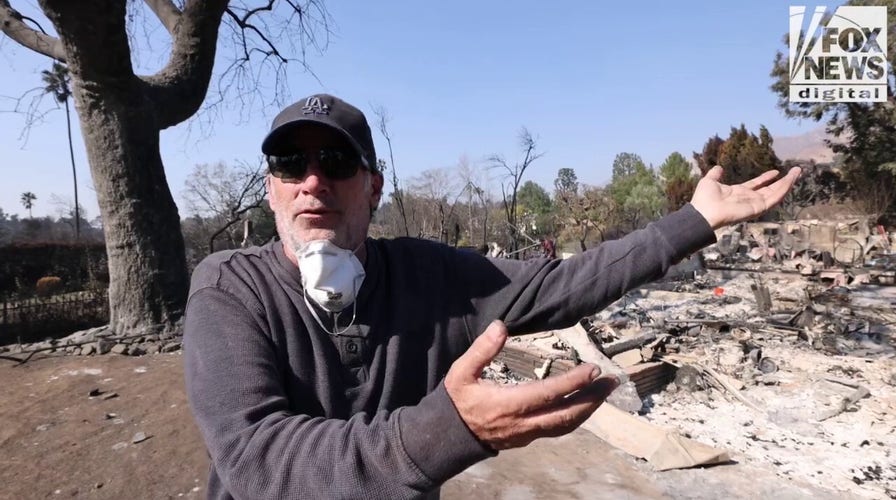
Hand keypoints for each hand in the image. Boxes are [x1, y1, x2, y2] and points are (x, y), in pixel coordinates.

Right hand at [444, 321, 618, 450]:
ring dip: (588, 408)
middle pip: (566, 415)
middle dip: (592, 398)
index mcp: (508, 404)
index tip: (593, 369)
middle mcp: (522, 422)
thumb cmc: (457, 400)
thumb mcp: (462, 372)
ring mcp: (527, 433)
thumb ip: (482, 349)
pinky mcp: (528, 437)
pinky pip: (557, 429)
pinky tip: (584, 404)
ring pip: (565, 425)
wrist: (449, 435)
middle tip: (612, 381)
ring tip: (604, 391)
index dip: (573, 382)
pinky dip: (575, 416)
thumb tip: (500, 326)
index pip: (548, 394)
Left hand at [690, 165, 800, 228]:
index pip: (756, 185)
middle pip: (770, 189)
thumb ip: (715, 174)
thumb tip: (718, 167)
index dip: (766, 178)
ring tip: (797, 173)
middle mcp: (749, 199)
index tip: (776, 171)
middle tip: (796, 171)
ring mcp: (754, 204)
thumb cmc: (704, 199)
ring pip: (776, 193)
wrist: (703, 213)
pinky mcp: (758, 208)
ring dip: (788, 183)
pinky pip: (774, 199)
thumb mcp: (710, 181)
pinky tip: (790, 181)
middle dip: (783, 181)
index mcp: (739, 192)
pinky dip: (783, 190)